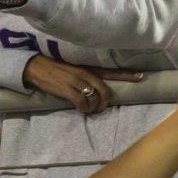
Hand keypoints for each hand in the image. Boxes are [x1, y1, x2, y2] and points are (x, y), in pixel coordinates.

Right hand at [25, 56, 141, 116]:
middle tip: (100, 108)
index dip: (126, 75)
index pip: (110, 71)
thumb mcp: (73, 69)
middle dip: (105, 102)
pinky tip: (81, 110)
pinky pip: (81, 103)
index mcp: (87, 68)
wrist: (36, 67)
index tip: (141, 77)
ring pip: (94, 98)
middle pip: (104, 90)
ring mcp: (76, 81)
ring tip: (89, 110)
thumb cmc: (55, 69)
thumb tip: (97, 90)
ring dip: (94, 108)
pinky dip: (83, 109)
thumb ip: (86, 77)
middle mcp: (84, 74)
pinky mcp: (67, 90)